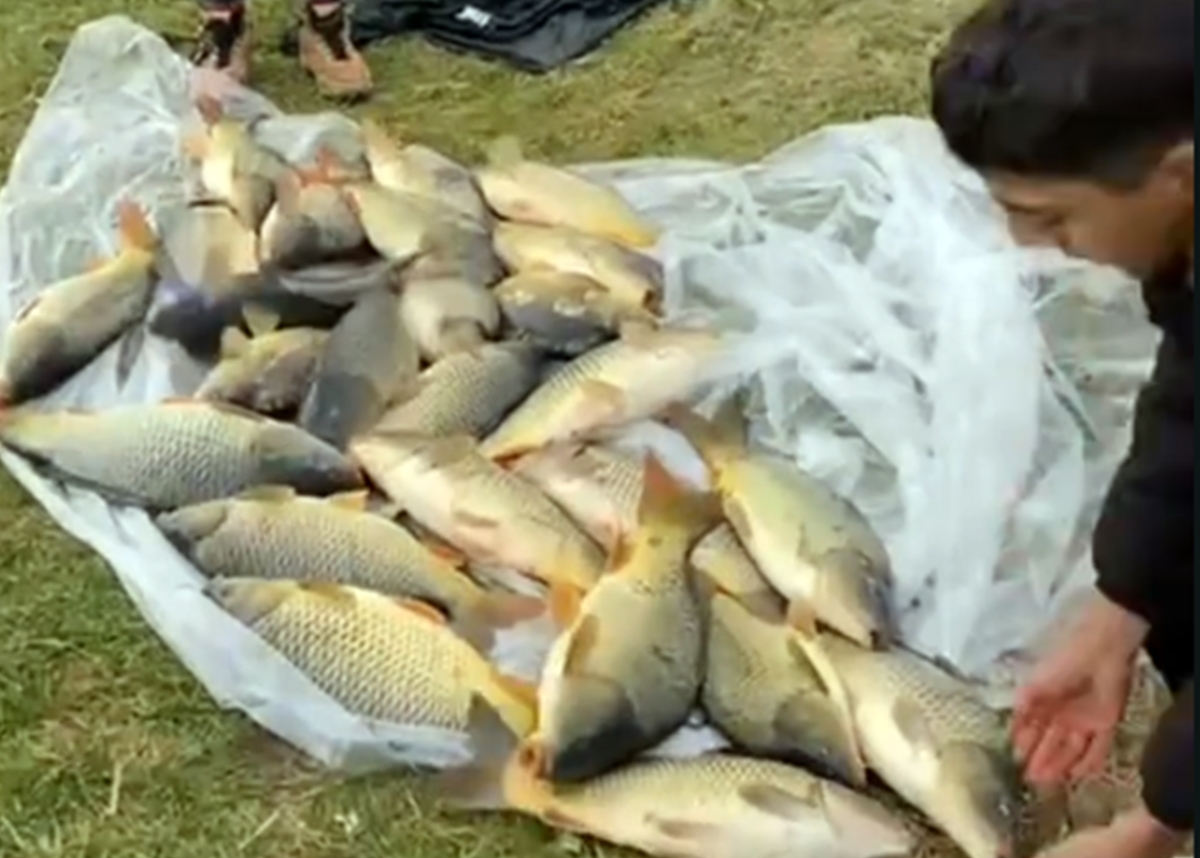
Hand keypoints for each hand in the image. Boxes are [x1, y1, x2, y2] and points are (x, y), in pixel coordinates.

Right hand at [1011, 591, 1148, 786]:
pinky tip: (1076, 776)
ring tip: (1047, 782)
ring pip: (1070, 748)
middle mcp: (1061, 712)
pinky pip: (1097, 749)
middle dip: (1039, 759)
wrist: (1098, 652)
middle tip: (1029, 779)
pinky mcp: (1106, 724)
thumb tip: (1011, 730)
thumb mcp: (1034, 684)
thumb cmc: (1062, 662)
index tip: (1014, 759)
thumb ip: (1023, 707)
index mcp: (1043, 700)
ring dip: (1059, 765)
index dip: (1022, 743)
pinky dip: (1088, 763)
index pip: (1030, 727)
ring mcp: (1083, 719)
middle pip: (1049, 742)